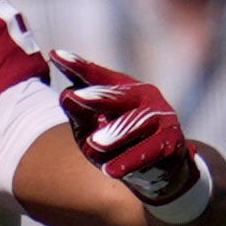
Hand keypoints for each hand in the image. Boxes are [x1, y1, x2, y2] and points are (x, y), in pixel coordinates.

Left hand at [48, 53, 199, 206]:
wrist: (157, 170)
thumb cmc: (117, 145)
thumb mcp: (92, 129)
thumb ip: (80, 114)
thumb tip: (66, 95)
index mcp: (123, 88)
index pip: (96, 76)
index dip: (77, 66)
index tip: (54, 54)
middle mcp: (144, 96)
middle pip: (118, 96)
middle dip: (98, 96)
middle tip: (75, 97)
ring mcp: (161, 117)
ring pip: (135, 123)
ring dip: (116, 134)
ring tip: (96, 144)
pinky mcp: (171, 142)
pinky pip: (148, 151)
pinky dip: (129, 161)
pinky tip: (111, 171)